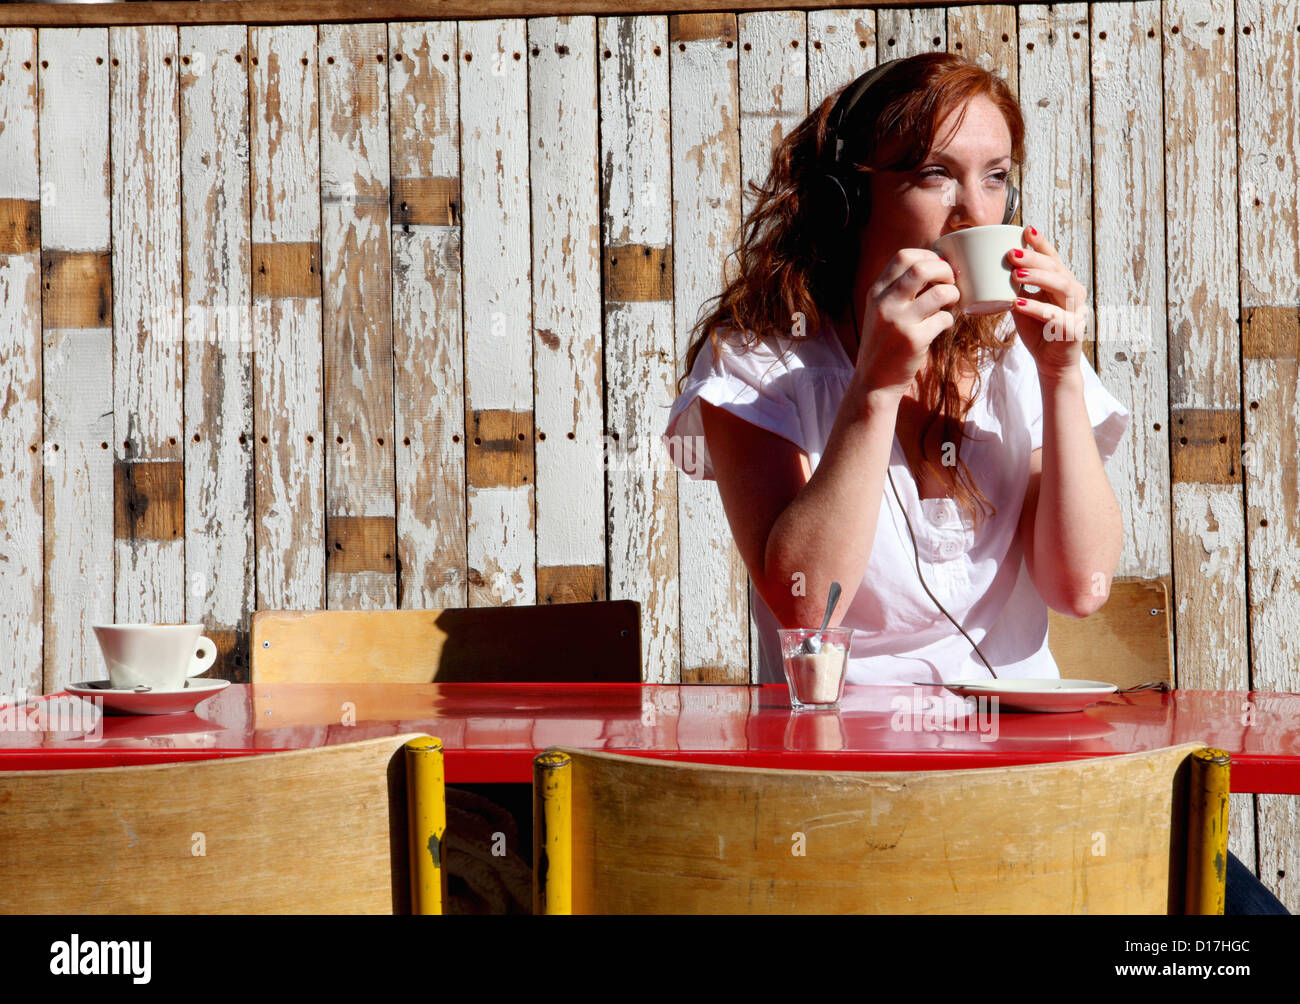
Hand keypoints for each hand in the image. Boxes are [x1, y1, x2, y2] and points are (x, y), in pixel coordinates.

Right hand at [855, 248, 959, 396]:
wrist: (873, 382)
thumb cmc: (883, 344)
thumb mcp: (879, 312)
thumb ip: (897, 290)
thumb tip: (932, 267)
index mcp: (876, 292)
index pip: (903, 256)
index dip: (927, 256)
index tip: (938, 267)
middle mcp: (884, 303)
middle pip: (922, 267)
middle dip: (945, 270)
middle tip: (950, 282)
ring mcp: (899, 322)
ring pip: (939, 292)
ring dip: (953, 294)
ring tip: (951, 303)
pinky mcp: (913, 340)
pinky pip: (943, 319)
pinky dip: (949, 320)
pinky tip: (943, 326)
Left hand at [1008, 226, 1087, 376]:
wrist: (1051, 363)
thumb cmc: (1038, 331)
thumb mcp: (1022, 305)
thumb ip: (1014, 288)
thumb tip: (988, 270)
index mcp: (1061, 283)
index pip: (1053, 259)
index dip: (1041, 243)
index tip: (1026, 229)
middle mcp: (1073, 293)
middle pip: (1057, 269)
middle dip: (1034, 259)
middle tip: (1011, 254)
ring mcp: (1076, 310)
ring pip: (1063, 287)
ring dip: (1039, 278)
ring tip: (1016, 275)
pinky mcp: (1073, 330)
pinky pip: (1056, 316)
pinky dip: (1037, 309)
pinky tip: (1019, 304)